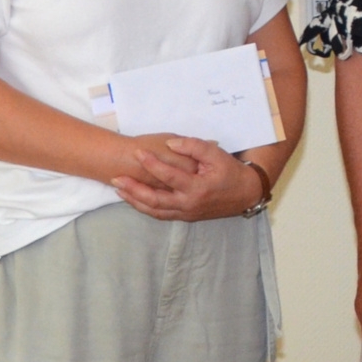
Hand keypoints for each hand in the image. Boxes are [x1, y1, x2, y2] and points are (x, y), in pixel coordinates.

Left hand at [111, 136, 262, 221]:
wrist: (244, 194)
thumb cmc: (231, 172)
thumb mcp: (217, 154)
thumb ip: (193, 147)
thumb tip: (170, 144)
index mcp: (197, 187)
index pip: (168, 175)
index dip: (151, 163)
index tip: (138, 152)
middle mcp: (188, 203)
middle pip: (153, 199)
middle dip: (133, 188)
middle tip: (116, 178)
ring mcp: (185, 212)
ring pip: (154, 210)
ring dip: (134, 200)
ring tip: (119, 189)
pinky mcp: (184, 216)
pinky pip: (160, 214)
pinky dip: (145, 207)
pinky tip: (135, 199)